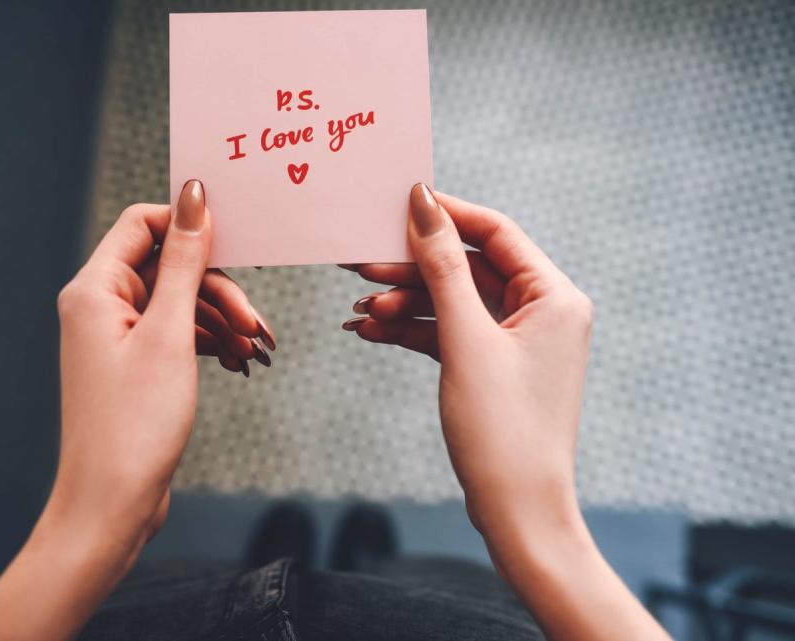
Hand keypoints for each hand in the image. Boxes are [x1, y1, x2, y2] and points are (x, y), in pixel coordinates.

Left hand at [0, 180, 275, 640]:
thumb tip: (193, 195)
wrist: (112, 503)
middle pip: (169, 267)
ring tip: (256, 351)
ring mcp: (115, 336)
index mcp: (94, 288)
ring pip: (179, 303)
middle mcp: (99, 305)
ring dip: (221, 321)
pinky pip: (175, 333)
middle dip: (218, 291)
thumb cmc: (135, 422)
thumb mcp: (170, 333)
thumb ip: (185, 261)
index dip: (189, 224)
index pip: (142, 224)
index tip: (236, 239)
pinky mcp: (133, 363)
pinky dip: (208, 342)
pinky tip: (238, 360)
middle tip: (258, 326)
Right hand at [345, 185, 590, 550]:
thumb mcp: (465, 340)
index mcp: (554, 296)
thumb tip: (424, 205)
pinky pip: (451, 333)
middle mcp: (543, 312)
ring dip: (406, 304)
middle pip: (468, 269)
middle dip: (413, 270)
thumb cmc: (503, 428)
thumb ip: (442, 269)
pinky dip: (414, 331)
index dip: (446, 215)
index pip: (495, 232)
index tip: (397, 204)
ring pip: (454, 303)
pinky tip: (371, 330)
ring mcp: (518, 341)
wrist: (516, 511)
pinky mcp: (496, 366)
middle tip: (360, 265)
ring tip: (361, 310)